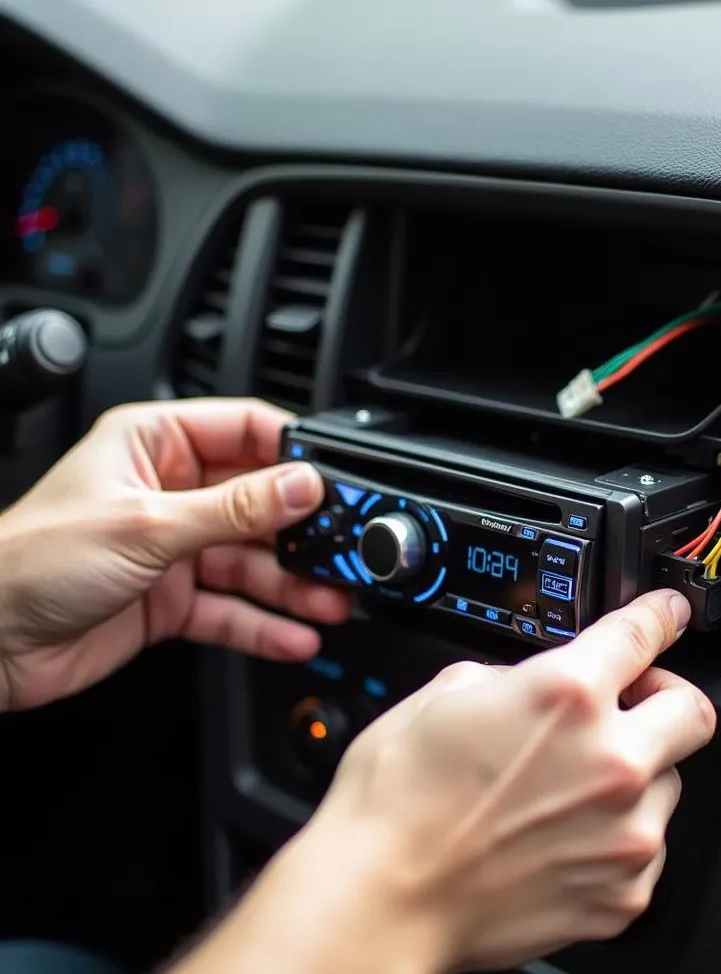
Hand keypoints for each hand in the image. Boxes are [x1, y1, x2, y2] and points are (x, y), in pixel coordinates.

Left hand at [0, 398, 350, 710]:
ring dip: (293, 583)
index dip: (293, 453)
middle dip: (303, 530)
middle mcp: (172, 491)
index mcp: (157, 444)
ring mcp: (175, 548)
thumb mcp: (146, 524)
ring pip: (252, 561)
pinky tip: (295, 633)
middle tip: (344, 549)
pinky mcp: (174, 599)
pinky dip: (264, 624)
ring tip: (331, 600)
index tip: (335, 477)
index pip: (245, 431)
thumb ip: (234, 509)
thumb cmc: (28, 561)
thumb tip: (301, 485)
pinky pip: (233, 608)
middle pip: (260, 502)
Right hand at [175, 589, 714, 973]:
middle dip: (665, 698)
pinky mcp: (623, 893)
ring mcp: (625, 834)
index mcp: (567, 694)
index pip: (643, 633)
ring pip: (668, 782)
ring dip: (635, 772)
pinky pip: (646, 846)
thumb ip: (518, 676)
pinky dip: (616, 834)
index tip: (670, 614)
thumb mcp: (447, 692)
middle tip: (630, 704)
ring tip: (569, 787)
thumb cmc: (398, 799)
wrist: (382, 897)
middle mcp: (612, 761)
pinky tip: (562, 835)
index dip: (662, 615)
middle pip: (692, 710)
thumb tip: (541, 680)